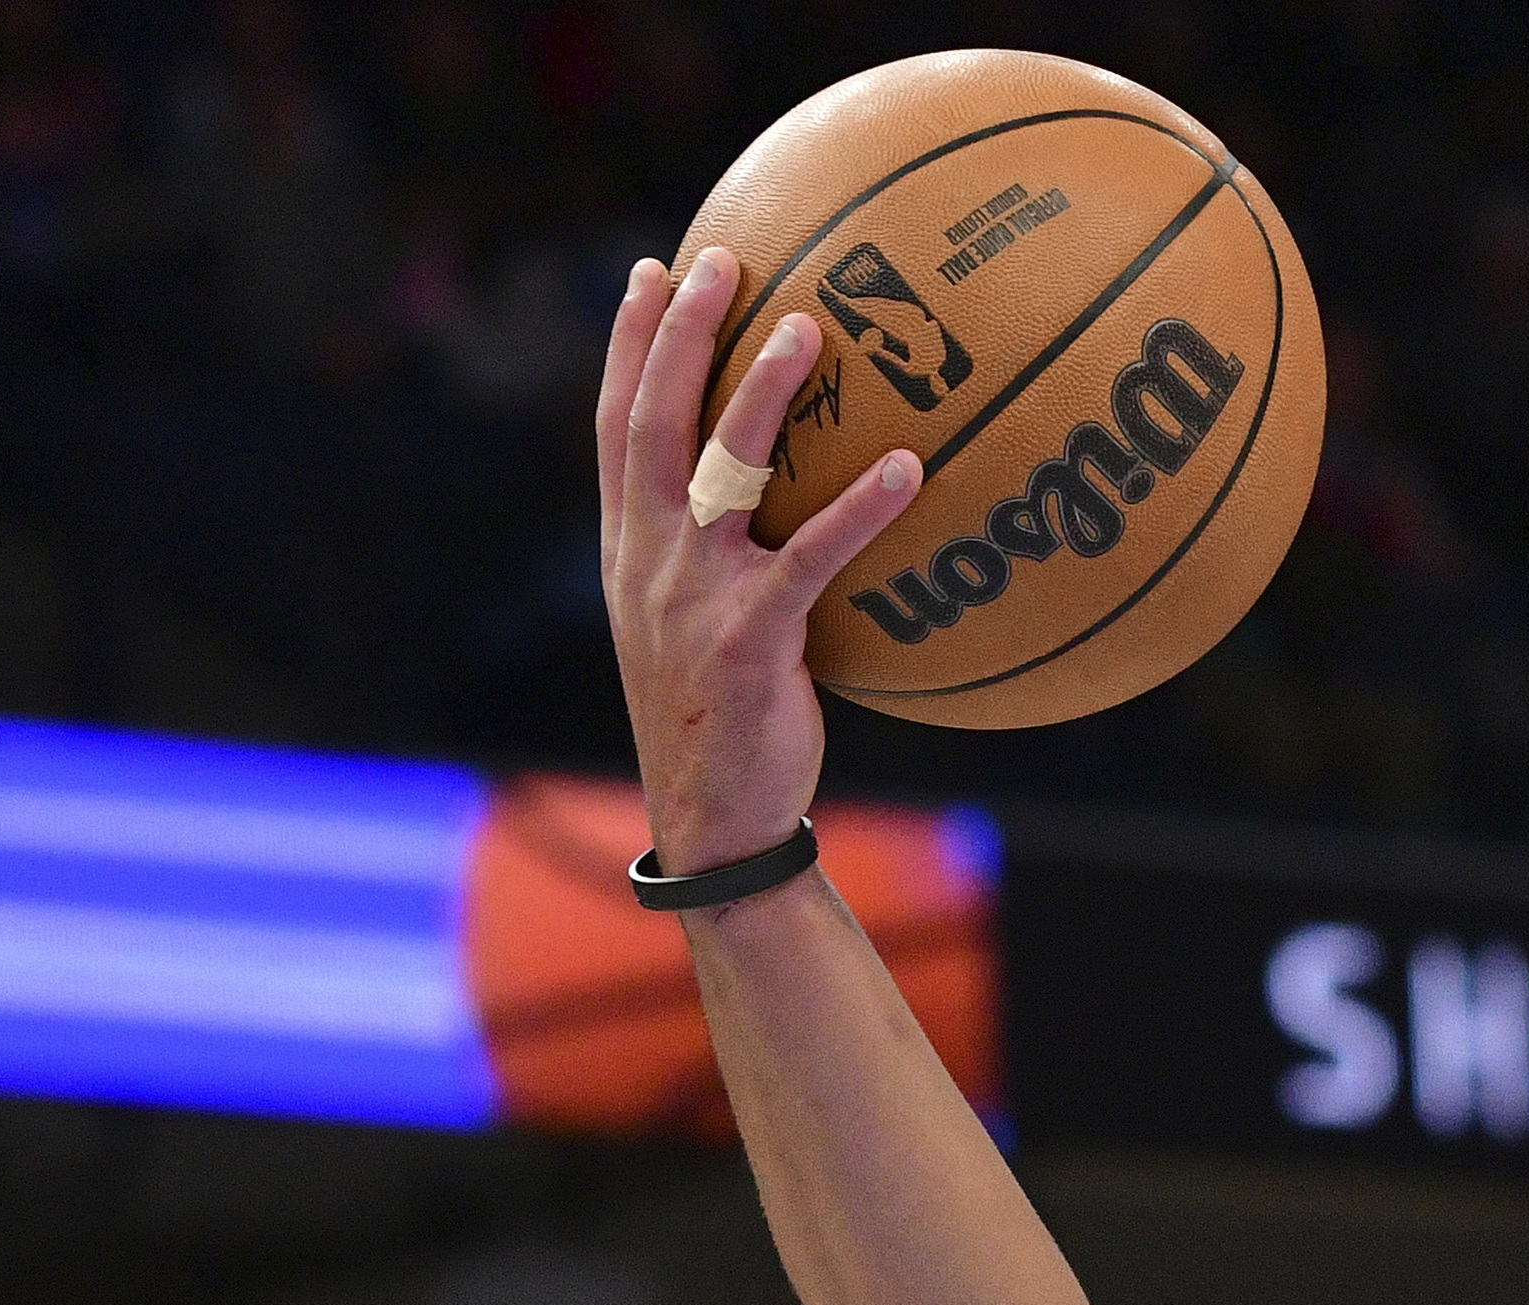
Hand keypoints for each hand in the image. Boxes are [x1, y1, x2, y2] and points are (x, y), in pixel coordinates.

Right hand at [592, 248, 921, 874]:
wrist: (714, 820)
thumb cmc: (719, 721)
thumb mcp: (692, 627)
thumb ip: (713, 557)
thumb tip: (778, 501)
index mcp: (629, 549)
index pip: (617, 424)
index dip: (632, 345)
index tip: (654, 270)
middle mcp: (648, 559)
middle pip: (653, 420)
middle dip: (680, 334)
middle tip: (718, 260)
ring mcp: (693, 596)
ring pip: (721, 469)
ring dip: (762, 393)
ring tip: (808, 328)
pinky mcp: (751, 640)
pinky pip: (812, 557)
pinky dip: (861, 509)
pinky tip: (910, 466)